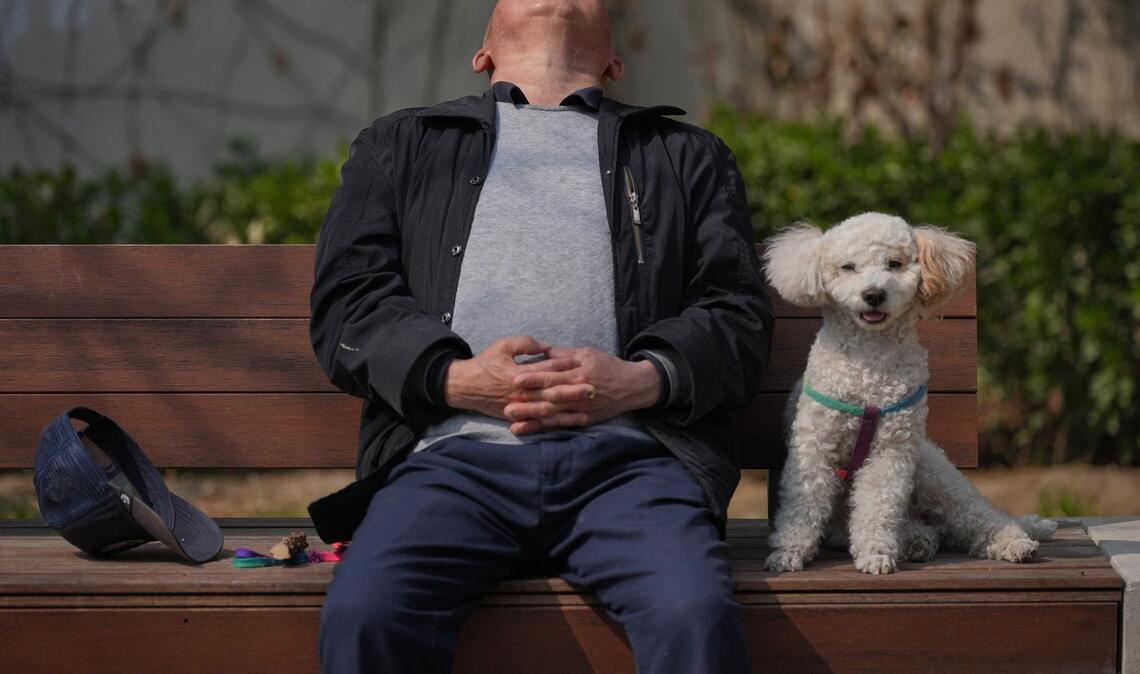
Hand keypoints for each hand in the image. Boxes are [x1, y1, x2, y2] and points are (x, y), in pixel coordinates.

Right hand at [444, 336, 579, 419]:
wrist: (464, 386)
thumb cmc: (484, 364)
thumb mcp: (502, 346)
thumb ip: (525, 343)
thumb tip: (547, 347)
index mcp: (518, 373)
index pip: (546, 369)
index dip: (564, 367)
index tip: (582, 364)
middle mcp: (521, 392)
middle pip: (551, 391)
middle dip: (573, 390)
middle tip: (594, 387)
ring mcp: (520, 406)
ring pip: (549, 408)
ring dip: (570, 408)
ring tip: (589, 405)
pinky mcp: (519, 415)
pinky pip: (542, 421)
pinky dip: (558, 422)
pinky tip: (574, 421)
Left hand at [504, 347, 659, 434]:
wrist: (633, 386)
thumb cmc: (609, 366)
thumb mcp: (588, 353)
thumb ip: (565, 354)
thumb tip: (544, 351)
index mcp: (578, 373)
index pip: (552, 375)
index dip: (534, 378)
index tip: (515, 378)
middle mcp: (578, 393)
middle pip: (550, 398)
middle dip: (528, 402)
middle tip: (506, 405)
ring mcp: (581, 409)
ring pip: (553, 415)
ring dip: (532, 419)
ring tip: (513, 422)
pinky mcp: (584, 420)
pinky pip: (561, 425)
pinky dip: (544, 428)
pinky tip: (529, 429)